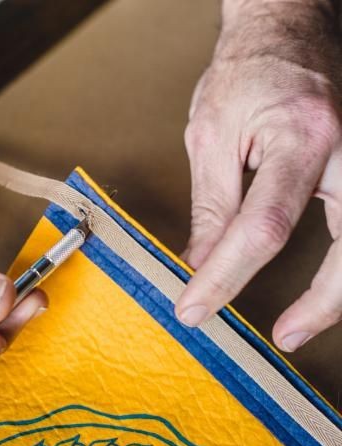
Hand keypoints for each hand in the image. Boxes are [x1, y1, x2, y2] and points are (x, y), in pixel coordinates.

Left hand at [176, 0, 341, 351]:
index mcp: (300, 137)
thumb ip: (212, 204)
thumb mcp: (212, 135)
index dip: (226, 276)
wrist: (288, 31)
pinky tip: (322, 286)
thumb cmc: (246, 73)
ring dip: (337, 293)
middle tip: (281, 336)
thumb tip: (201, 262)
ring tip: (299, 323)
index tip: (195, 306)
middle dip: (317, 305)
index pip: (261, 227)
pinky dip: (340, 264)